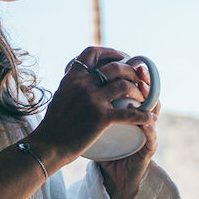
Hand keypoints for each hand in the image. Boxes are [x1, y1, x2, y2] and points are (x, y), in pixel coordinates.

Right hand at [27, 47, 153, 167]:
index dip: (109, 52)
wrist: (48, 146)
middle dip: (131, 71)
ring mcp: (92, 100)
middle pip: (115, 68)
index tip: (120, 57)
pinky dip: (144, 115)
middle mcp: (82, 85)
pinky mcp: (101, 118)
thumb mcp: (60, 96)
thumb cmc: (53, 125)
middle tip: (138, 79)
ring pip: (125, 86)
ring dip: (138, 91)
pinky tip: (151, 118)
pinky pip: (129, 114)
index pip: (91, 53)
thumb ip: (73, 86)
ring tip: (143, 98)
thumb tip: (82, 79)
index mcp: (72, 78)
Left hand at [98, 63, 158, 198]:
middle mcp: (143, 118)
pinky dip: (147, 126)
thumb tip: (78, 75)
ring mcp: (147, 133)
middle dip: (142, 79)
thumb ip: (93, 101)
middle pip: (148, 92)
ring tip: (140, 90)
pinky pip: (151, 135)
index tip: (123, 57)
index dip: (133, 70)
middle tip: (135, 70)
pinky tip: (145, 120)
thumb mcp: (96, 120)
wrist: (112, 177)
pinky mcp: (147, 149)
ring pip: (154, 110)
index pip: (136, 85)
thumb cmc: (103, 147)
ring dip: (148, 98)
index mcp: (131, 109)